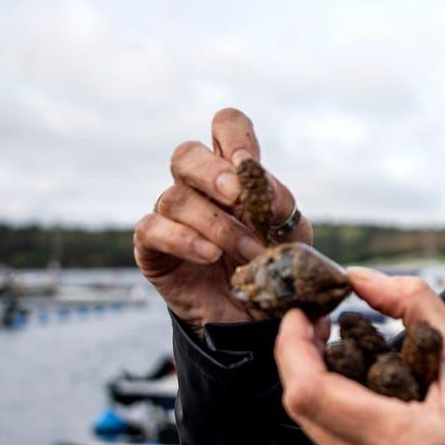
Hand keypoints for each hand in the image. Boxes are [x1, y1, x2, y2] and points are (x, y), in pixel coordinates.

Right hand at [133, 107, 314, 327]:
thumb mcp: (291, 235)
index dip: (234, 137)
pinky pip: (152, 229)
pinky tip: (210, 256)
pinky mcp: (152, 248)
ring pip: (174, 197)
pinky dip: (183, 240)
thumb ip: (281, 206)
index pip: (225, 126)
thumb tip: (261, 184)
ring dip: (216, 225)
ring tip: (247, 252)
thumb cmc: (272, 266)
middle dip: (213, 173)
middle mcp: (196, 187)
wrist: (253, 318)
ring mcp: (171, 216)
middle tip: (239, 199)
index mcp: (232, 173)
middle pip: (185, 154)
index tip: (248, 165)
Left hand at [274, 267, 444, 444]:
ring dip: (329, 395)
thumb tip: (359, 277)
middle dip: (306, 363)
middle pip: (304, 412)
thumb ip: (412, 304)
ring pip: (318, 434)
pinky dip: (347, 428)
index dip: (293, 348)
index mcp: (403, 443)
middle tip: (324, 330)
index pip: (310, 393)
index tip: (303, 316)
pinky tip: (378, 414)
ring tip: (362, 370)